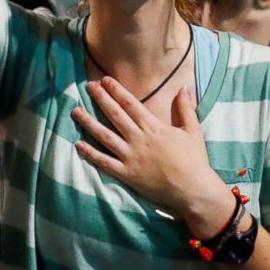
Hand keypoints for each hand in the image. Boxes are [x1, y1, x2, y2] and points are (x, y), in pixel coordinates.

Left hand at [71, 79, 230, 237]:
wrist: (192, 189)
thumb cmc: (194, 160)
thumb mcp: (192, 130)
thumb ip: (185, 108)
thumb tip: (184, 87)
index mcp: (153, 126)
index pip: (130, 104)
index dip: (116, 91)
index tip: (105, 80)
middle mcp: (138, 138)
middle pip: (114, 114)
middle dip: (100, 98)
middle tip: (88, 86)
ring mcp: (130, 156)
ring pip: (104, 135)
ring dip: (89, 122)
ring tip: (75, 111)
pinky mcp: (126, 173)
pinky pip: (104, 161)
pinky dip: (90, 153)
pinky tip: (78, 144)